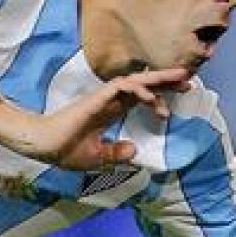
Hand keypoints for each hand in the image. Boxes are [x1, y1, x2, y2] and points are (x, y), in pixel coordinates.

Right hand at [14, 67, 191, 171]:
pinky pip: (123, 86)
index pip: (141, 97)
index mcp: (111, 112)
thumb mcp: (97, 157)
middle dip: (167, 80)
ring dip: (160, 80)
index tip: (178, 99)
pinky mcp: (97, 98)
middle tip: (189, 79)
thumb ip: (115, 153)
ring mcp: (104, 98)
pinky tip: (153, 98)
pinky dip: (140, 90)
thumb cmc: (65, 150)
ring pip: (137, 80)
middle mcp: (110, 101)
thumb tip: (133, 152)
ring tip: (181, 79)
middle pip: (143, 84)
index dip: (160, 95)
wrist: (45, 147)